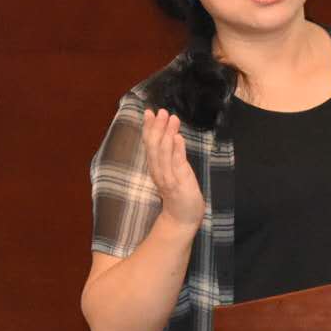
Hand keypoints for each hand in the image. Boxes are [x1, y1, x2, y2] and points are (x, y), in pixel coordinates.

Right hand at [142, 108, 204, 228]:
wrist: (181, 219)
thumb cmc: (177, 194)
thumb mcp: (170, 172)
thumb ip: (169, 156)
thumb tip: (169, 135)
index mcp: (155, 168)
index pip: (149, 145)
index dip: (149, 128)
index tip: (150, 112)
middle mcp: (159, 172)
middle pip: (154, 146)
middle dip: (157, 127)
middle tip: (161, 111)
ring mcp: (169, 178)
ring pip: (164, 153)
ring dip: (167, 134)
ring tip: (171, 119)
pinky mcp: (180, 183)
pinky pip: (177, 164)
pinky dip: (177, 150)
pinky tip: (178, 137)